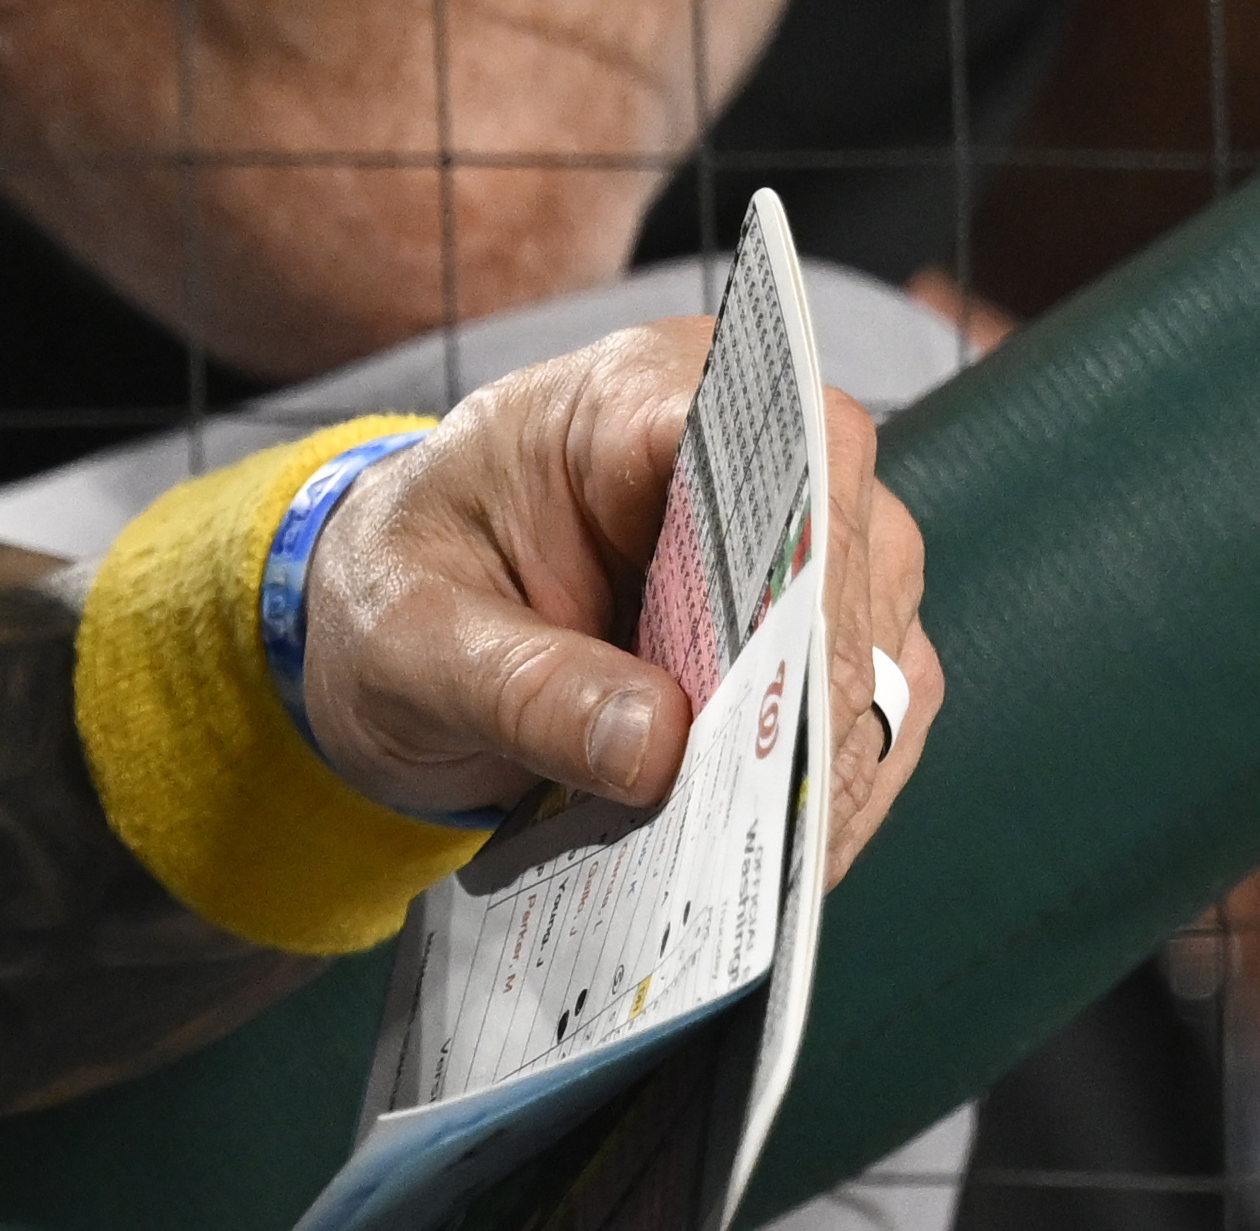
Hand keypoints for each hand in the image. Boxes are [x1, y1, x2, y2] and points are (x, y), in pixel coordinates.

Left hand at [288, 323, 945, 879]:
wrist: (390, 634)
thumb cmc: (396, 596)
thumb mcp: (409, 643)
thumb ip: (522, 686)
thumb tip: (656, 746)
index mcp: (628, 399)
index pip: (764, 436)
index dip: (792, 555)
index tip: (776, 684)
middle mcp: (740, 447)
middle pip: (844, 545)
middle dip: (809, 689)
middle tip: (769, 818)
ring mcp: (790, 539)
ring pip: (869, 636)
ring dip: (825, 754)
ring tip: (762, 859)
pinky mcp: (810, 628)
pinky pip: (863, 707)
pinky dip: (829, 786)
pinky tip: (773, 852)